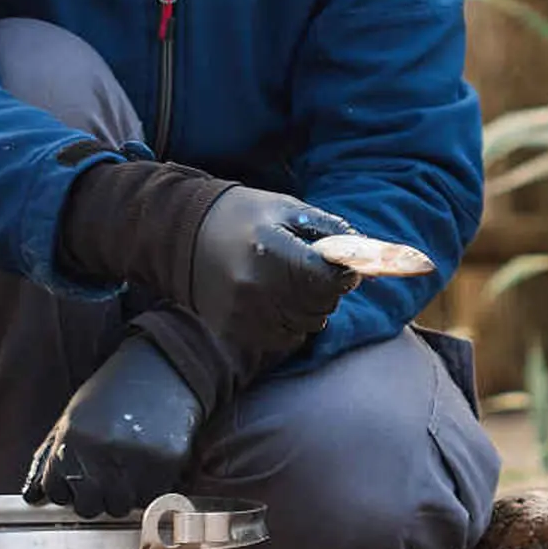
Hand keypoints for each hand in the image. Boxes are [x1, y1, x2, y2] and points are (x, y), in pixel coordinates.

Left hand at [23, 331, 206, 517]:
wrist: (160, 368)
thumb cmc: (111, 394)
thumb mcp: (72, 418)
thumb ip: (48, 457)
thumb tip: (31, 497)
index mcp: (72, 440)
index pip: (58, 493)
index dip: (69, 488)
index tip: (81, 476)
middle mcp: (101, 452)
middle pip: (89, 508)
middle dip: (95, 497)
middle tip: (107, 476)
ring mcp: (135, 459)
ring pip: (121, 508)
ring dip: (123, 495)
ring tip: (129, 467)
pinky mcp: (166, 462)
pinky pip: (152, 497)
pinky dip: (150, 487)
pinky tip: (149, 462)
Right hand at [58, 160, 356, 367]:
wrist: (183, 234)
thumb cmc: (244, 217)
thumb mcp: (287, 210)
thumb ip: (330, 229)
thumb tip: (364, 256)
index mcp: (269, 249)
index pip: (327, 278)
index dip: (343, 274)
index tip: (342, 267)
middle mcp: (254, 286)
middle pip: (321, 305)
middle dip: (326, 290)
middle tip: (310, 271)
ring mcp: (242, 312)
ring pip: (306, 326)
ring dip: (309, 308)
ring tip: (287, 282)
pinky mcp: (233, 331)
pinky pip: (283, 338)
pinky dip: (289, 324)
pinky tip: (273, 300)